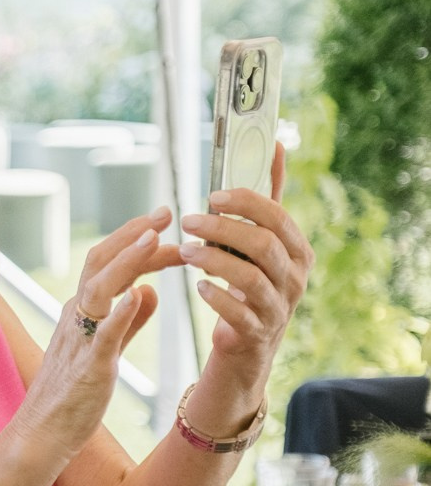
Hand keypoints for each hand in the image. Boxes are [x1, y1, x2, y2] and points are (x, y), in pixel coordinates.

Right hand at [17, 207, 181, 462]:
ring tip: (156, 238)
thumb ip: (128, 322)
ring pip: (99, 287)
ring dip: (128, 260)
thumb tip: (150, 292)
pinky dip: (119, 312)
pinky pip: (101, 334)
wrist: (41, 434)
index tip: (170, 232)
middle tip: (166, 211)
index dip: (139, 245)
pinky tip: (140, 294)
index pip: (109, 264)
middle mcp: (77, 316)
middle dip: (133, 234)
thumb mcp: (105, 350)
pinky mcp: (87, 367)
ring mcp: (80, 339)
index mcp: (82, 311)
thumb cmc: (72, 396)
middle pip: (100, 262)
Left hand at [179, 143, 312, 393]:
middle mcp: (295, 278)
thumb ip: (269, 196)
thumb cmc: (254, 278)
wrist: (251, 340)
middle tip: (190, 221)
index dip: (245, 203)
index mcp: (298, 249)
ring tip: (186, 251)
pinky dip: (216, 297)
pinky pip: (238, 313)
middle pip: (263, 245)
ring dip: (214, 260)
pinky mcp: (257, 332)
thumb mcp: (265, 238)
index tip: (212, 195)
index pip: (277, 217)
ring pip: (249, 278)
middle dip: (223, 229)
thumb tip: (277, 146)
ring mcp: (278, 307)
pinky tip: (199, 286)